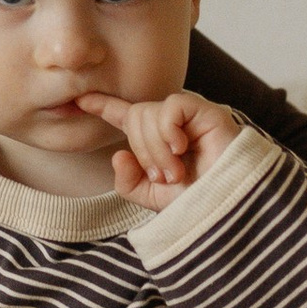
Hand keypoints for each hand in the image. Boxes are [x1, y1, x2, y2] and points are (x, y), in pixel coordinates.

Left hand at [81, 88, 239, 206]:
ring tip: (178, 171)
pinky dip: (168, 131)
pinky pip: (170, 107)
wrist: (226, 208)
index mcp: (156, 141)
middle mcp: (171, 125)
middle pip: (135, 116)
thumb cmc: (197, 202)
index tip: (80, 99)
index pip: (125, 116)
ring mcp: (189, 117)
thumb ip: (128, 181)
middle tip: (166, 175)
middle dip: (143, 151)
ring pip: (149, 114)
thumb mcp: (153, 198)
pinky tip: (183, 148)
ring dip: (157, 149)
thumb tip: (118, 155)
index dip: (103, 106)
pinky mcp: (206, 111)